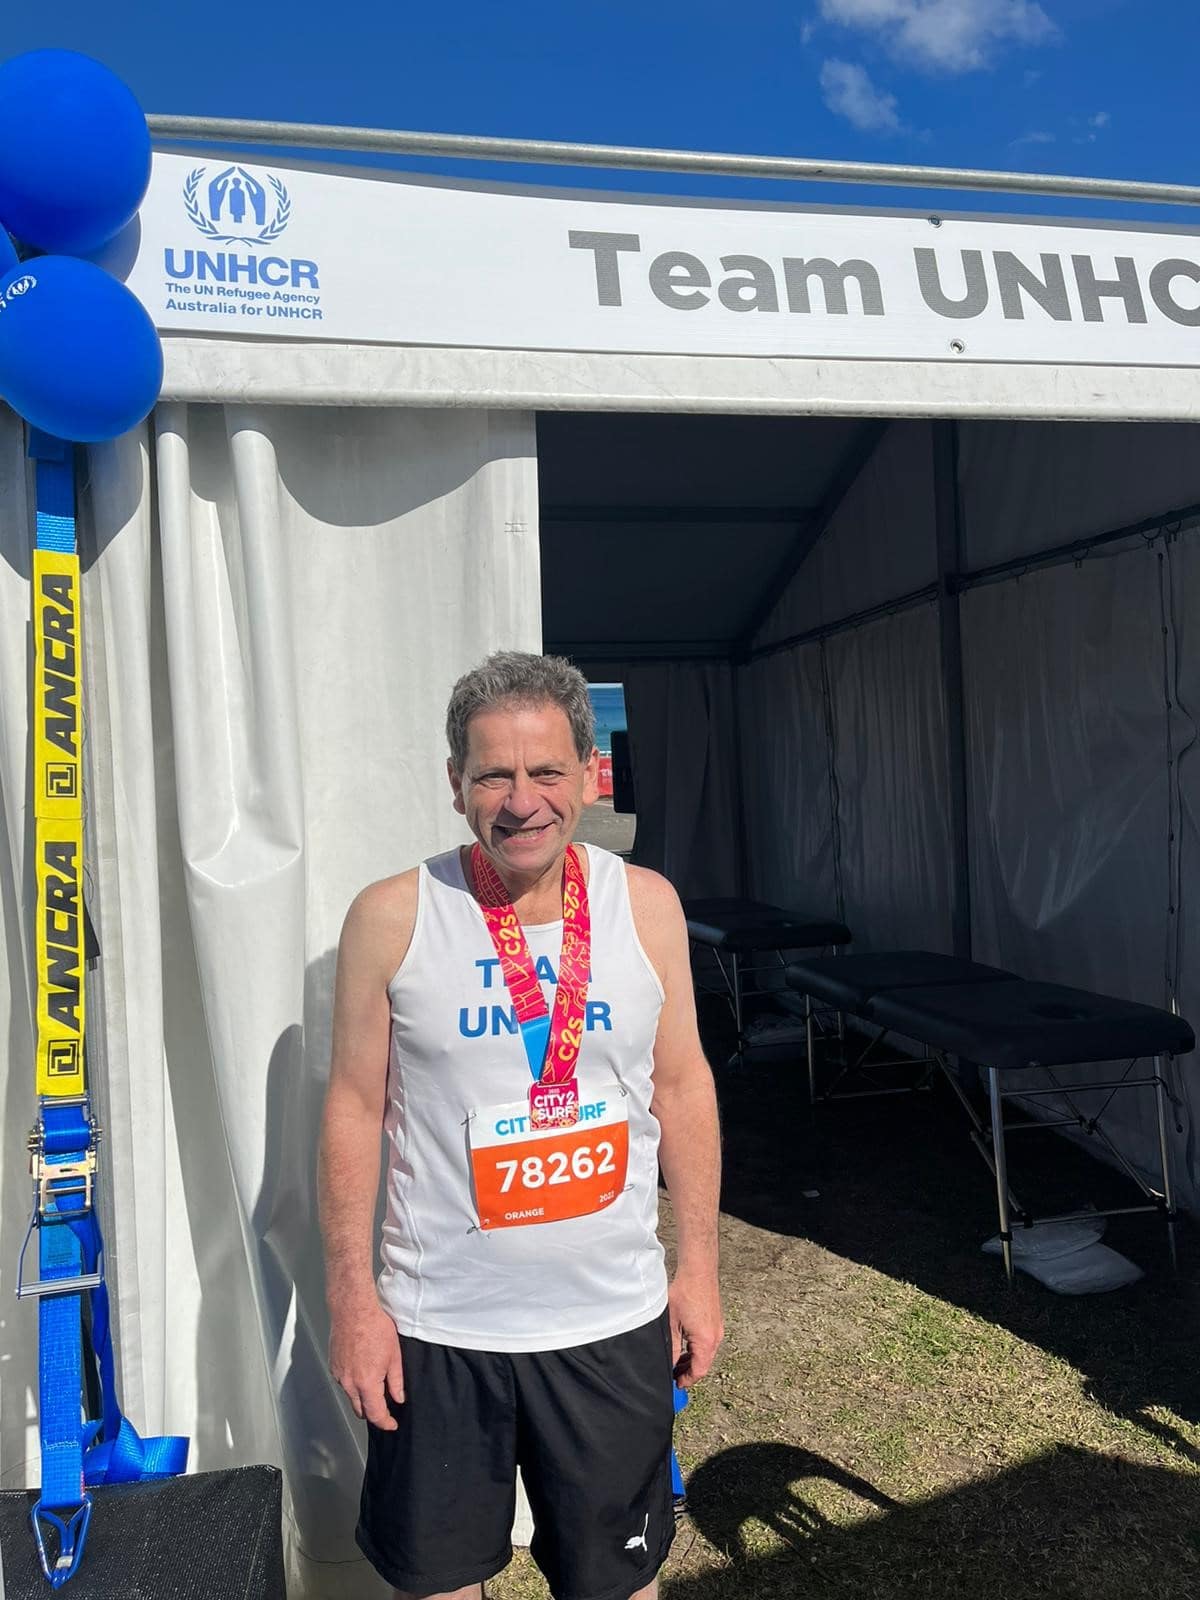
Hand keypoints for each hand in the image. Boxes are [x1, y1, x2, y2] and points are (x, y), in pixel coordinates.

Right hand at [329, 1299, 404, 1428]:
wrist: (353, 1310)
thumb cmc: (375, 1328)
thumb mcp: (394, 1355)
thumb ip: (396, 1381)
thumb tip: (398, 1398)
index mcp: (367, 1382)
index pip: (375, 1414)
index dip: (385, 1422)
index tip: (392, 1424)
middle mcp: (349, 1383)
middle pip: (360, 1410)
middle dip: (373, 1412)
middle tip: (385, 1407)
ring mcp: (339, 1375)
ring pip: (351, 1397)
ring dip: (362, 1397)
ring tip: (374, 1384)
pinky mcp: (333, 1366)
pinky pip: (344, 1383)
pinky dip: (353, 1384)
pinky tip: (362, 1371)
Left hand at [668, 1269, 722, 1388]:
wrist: (699, 1271)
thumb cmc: (685, 1293)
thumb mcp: (672, 1324)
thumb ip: (672, 1348)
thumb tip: (669, 1364)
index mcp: (706, 1341)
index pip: (699, 1371)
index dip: (687, 1380)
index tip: (677, 1384)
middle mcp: (715, 1337)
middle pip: (704, 1364)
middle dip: (688, 1372)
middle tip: (674, 1375)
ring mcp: (717, 1329)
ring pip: (706, 1353)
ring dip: (692, 1360)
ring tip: (677, 1361)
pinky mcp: (715, 1321)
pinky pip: (708, 1342)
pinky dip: (697, 1349)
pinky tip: (684, 1345)